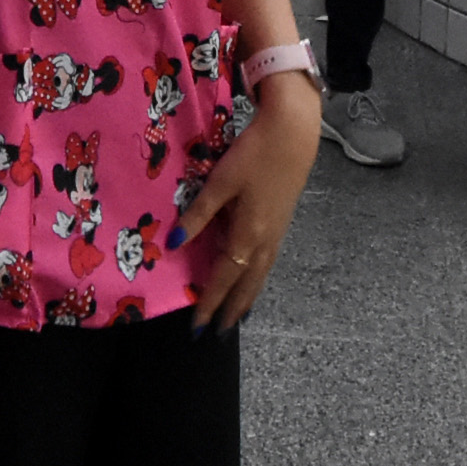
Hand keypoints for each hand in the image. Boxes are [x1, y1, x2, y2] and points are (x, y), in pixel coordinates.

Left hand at [182, 68, 323, 327]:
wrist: (294, 132)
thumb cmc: (254, 154)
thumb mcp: (220, 183)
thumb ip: (197, 215)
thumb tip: (172, 246)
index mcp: (248, 234)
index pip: (224, 278)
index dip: (209, 302)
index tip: (197, 326)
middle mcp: (265, 240)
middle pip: (247, 284)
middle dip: (231, 309)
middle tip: (218, 333)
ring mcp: (278, 232)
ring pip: (260, 274)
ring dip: (247, 297)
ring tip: (236, 316)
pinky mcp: (282, 221)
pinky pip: (268, 261)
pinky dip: (257, 277)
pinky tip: (253, 276)